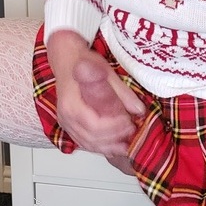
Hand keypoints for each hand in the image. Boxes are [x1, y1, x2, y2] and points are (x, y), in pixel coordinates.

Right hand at [47, 29, 144, 157]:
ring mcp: (65, 122)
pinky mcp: (69, 125)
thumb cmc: (83, 61)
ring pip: (87, 143)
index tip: (129, 122)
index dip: (114, 128)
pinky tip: (113, 147)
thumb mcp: (106, 72)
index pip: (94, 125)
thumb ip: (122, 93)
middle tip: (131, 131)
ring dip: (107, 147)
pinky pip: (83, 142)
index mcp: (72, 103)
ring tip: (126, 145)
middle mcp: (66, 116)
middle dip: (114, 138)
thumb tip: (139, 110)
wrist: (66, 58)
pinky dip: (99, 147)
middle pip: (91, 138)